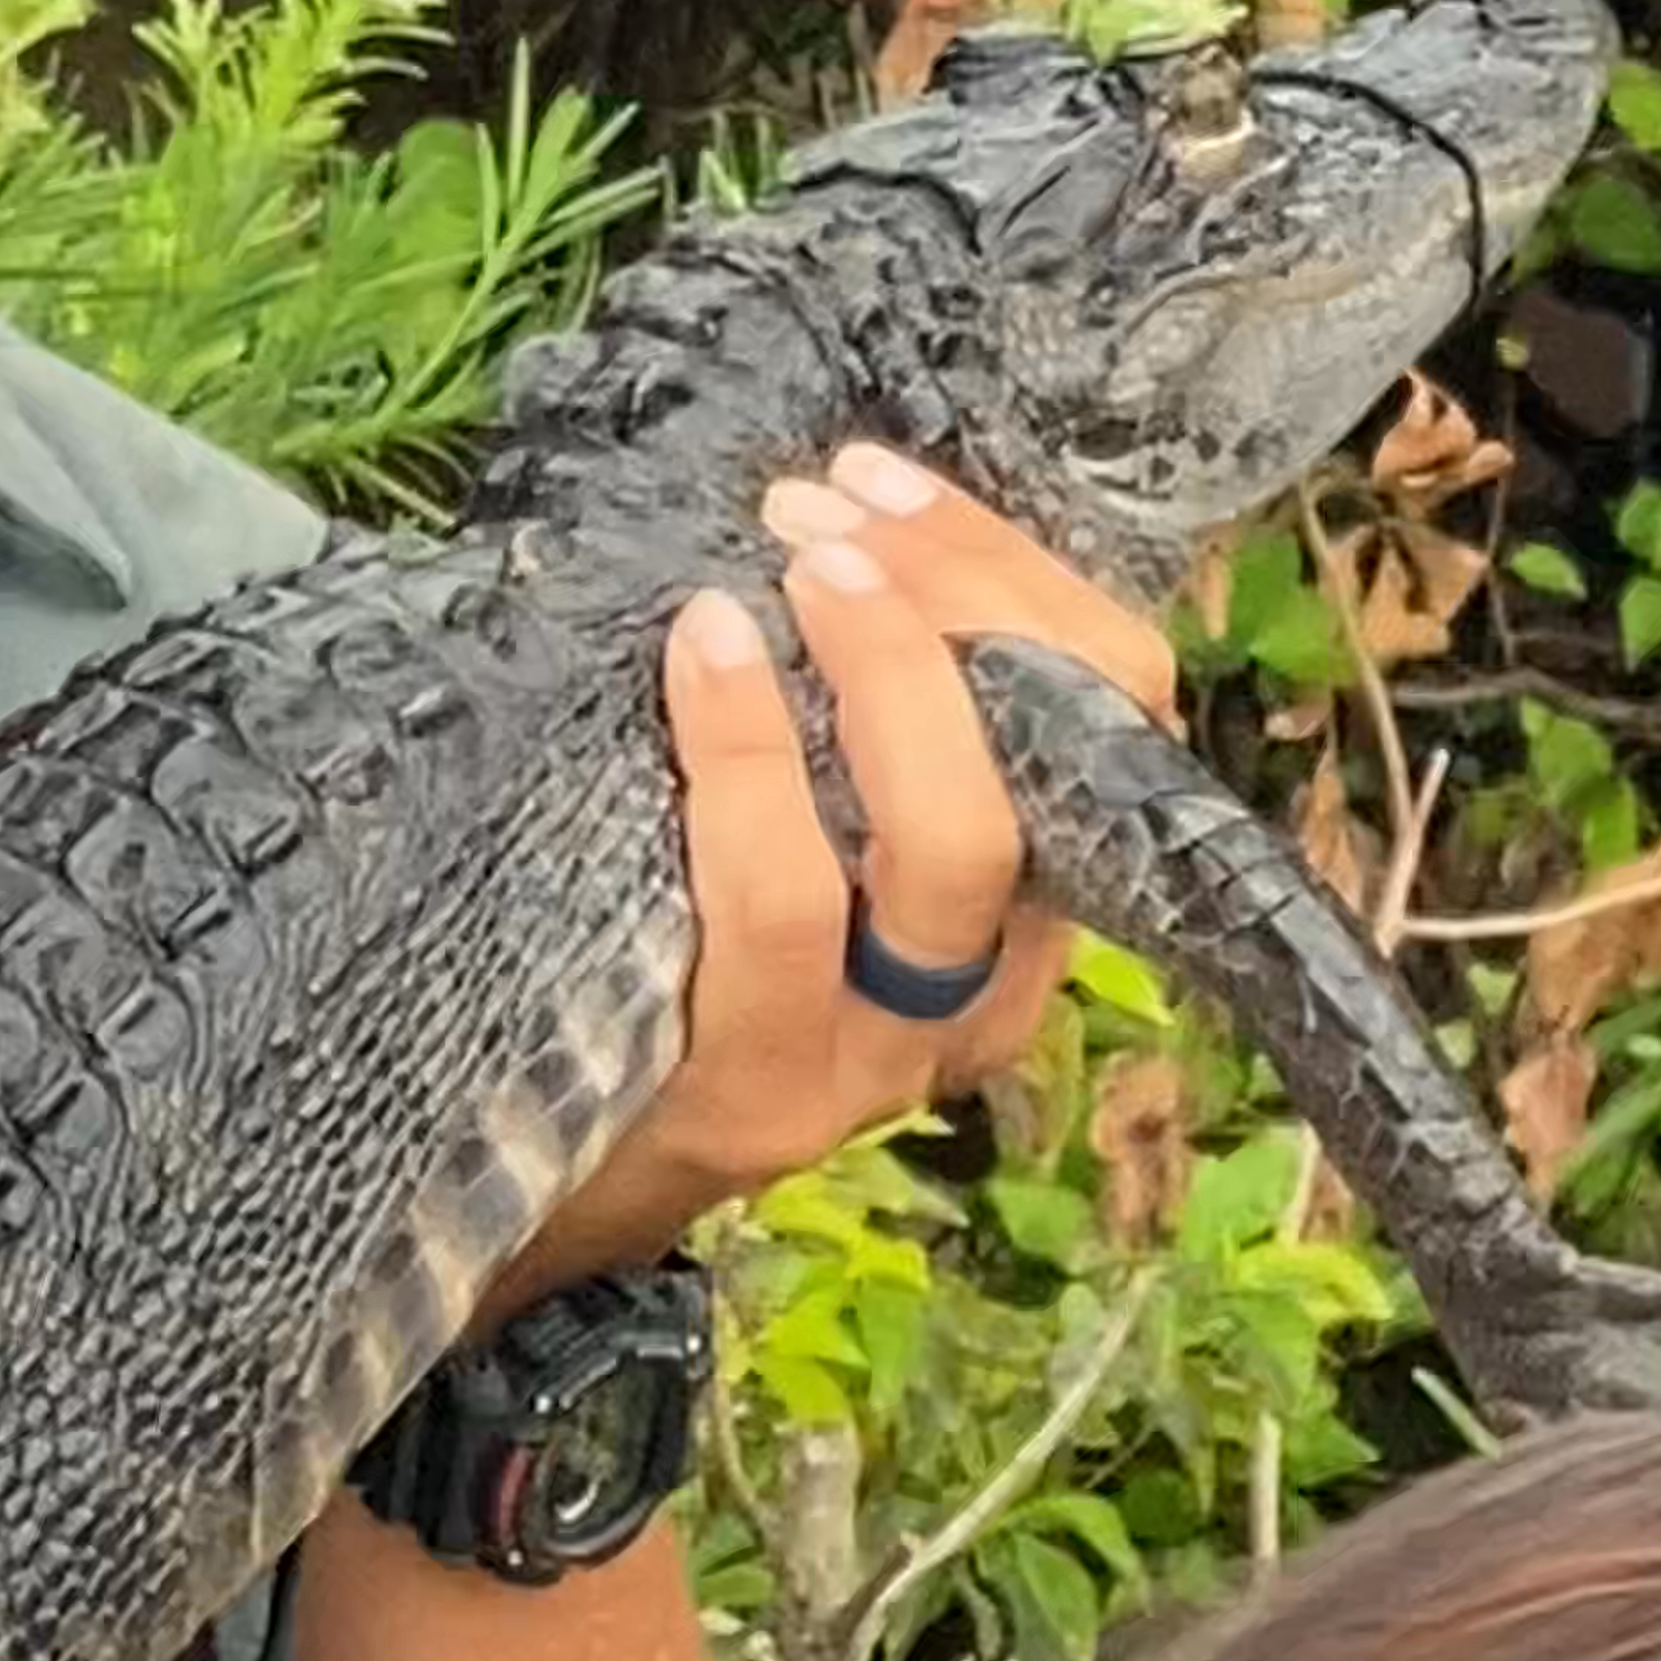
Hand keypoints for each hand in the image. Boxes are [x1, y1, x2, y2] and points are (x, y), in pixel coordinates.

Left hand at [490, 445, 1178, 1298]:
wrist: (542, 1175)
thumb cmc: (676, 964)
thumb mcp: (803, 842)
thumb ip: (844, 727)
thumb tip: (822, 519)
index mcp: (1029, 898)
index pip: (1117, 705)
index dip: (1018, 575)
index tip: (884, 485)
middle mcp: (990, 984)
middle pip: (1056, 765)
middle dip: (954, 611)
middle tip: (820, 523)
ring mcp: (887, 1052)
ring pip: (949, 846)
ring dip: (880, 675)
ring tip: (781, 568)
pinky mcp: (769, 1092)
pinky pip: (783, 906)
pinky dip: (748, 760)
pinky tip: (702, 658)